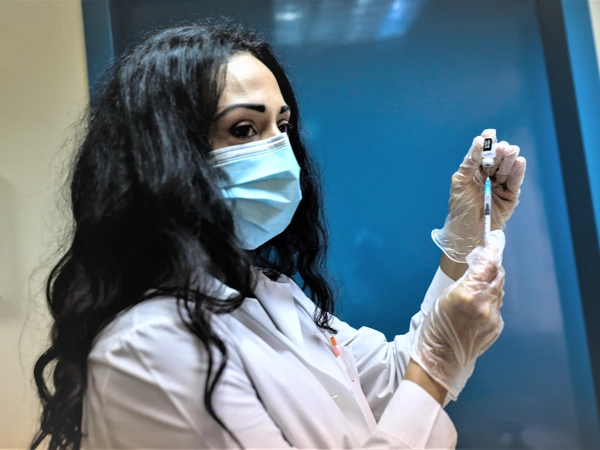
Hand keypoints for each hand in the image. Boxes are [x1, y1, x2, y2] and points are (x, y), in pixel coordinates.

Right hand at [411, 230, 505, 399]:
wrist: (440, 359)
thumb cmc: (434, 327)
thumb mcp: (444, 297)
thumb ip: (465, 282)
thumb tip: (479, 269)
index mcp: (468, 294)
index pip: (487, 265)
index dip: (492, 251)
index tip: (494, 240)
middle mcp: (485, 304)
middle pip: (498, 276)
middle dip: (493, 266)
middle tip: (485, 259)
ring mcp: (493, 317)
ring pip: (499, 291)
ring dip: (491, 283)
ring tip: (479, 282)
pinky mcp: (497, 327)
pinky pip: (497, 307)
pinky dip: (490, 300)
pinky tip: (478, 304)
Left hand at [432, 129, 525, 261]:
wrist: (466, 231)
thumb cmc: (460, 207)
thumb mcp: (460, 182)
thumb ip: (469, 163)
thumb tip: (478, 142)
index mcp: (475, 172)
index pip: (483, 154)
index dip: (487, 143)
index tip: (489, 133)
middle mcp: (489, 177)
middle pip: (497, 159)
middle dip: (500, 151)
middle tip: (502, 147)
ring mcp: (500, 186)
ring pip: (507, 169)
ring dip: (510, 159)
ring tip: (511, 151)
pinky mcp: (510, 197)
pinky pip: (515, 182)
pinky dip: (518, 172)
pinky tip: (519, 162)